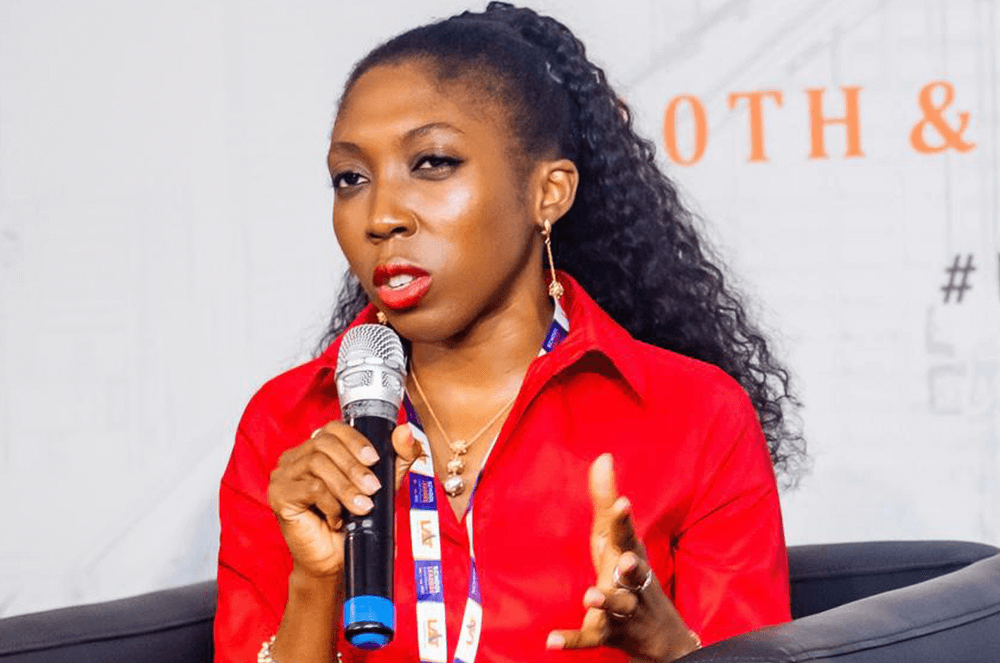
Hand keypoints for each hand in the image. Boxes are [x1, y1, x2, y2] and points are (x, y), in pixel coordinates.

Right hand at [266, 422, 422, 578]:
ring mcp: (283, 475)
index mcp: (317, 449)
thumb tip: (405, 431)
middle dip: (353, 466)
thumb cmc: (354, 521)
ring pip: (316, 464)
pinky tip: (337, 518)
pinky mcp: (278, 496)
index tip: (374, 459)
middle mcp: (296, 457)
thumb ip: (397, 458)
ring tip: (361, 507)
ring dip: (345, 487)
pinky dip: (330, 503)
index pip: (333, 428)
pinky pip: (309, 488)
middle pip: (324, 443)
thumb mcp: (383, 485)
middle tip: (372, 489)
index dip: (355, 440)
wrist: (334, 561)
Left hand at [546, 454, 699, 661]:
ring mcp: (621, 610)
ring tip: (589, 596)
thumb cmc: (629, 571)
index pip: (628, 536)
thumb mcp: (616, 538)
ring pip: (616, 606)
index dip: (624, 521)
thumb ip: (605, 500)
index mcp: (630, 554)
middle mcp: (630, 582)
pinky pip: (590, 638)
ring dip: (604, 600)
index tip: (622, 503)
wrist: (661, 634)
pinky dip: (572, 640)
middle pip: (632, 573)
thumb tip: (603, 457)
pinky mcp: (608, 634)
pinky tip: (551, 641)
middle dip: (630, 566)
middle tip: (625, 561)